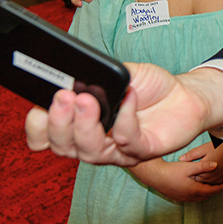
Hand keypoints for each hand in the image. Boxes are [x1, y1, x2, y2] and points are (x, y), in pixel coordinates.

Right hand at [25, 64, 222, 165]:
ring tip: (86, 99)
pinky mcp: (142, 151)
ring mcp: (118, 150)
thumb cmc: (148, 86)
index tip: (38, 108)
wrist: (185, 94)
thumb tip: (76, 73)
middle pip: (63, 146)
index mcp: (79, 123)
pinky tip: (127, 97)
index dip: (37, 127)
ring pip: (89, 151)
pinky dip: (125, 118)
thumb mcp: (119, 72)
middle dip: (58, 123)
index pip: (46, 136)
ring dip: (84, 125)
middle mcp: (94, 141)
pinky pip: (127, 140)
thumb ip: (98, 74)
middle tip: (63, 97)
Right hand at [129, 156, 222, 201]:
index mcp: (194, 190)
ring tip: (208, 188)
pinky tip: (195, 190)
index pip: (210, 191)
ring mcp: (181, 198)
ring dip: (204, 194)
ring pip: (197, 199)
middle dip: (212, 192)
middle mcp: (188, 196)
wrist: (155, 175)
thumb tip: (216, 165)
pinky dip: (196, 195)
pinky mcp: (175, 197)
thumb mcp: (189, 167)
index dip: (218, 188)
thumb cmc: (172, 170)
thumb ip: (204, 166)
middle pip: (204, 196)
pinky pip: (190, 199)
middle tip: (218, 186)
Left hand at [180, 141, 222, 185]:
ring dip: (203, 182)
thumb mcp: (204, 148)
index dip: (187, 176)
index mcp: (205, 171)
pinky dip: (211, 182)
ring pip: (208, 184)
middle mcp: (212, 177)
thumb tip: (181, 159)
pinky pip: (216, 183)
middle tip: (187, 178)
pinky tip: (208, 177)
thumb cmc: (221, 146)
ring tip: (197, 178)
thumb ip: (192, 155)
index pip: (193, 178)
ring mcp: (220, 178)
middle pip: (200, 183)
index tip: (182, 173)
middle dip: (194, 180)